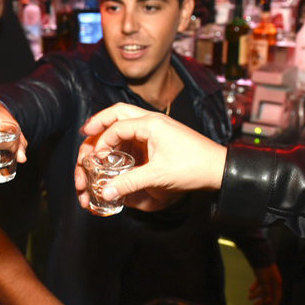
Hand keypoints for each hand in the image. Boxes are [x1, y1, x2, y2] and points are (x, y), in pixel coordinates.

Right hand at [77, 104, 226, 209]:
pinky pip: (135, 133)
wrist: (218, 169)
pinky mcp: (160, 137)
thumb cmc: (193, 167)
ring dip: (110, 130)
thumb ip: (130, 183)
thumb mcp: (158, 176)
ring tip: (96, 143)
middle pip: (118, 112)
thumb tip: (107, 192)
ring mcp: (157, 128)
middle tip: (85, 132)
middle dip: (99, 122)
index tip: (94, 158)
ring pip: (126, 120)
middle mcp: (152, 121)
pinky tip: (115, 152)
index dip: (101, 142)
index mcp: (151, 124)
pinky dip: (122, 140)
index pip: (116, 127)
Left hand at [248, 264, 283, 304]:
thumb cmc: (263, 268)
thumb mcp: (264, 280)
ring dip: (257, 294)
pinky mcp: (263, 274)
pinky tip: (250, 290)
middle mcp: (274, 281)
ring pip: (264, 289)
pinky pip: (260, 283)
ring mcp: (269, 278)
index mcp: (277, 283)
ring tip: (249, 298)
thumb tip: (268, 300)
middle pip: (269, 294)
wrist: (258, 254)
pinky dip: (256, 287)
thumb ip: (266, 290)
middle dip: (262, 301)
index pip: (277, 297)